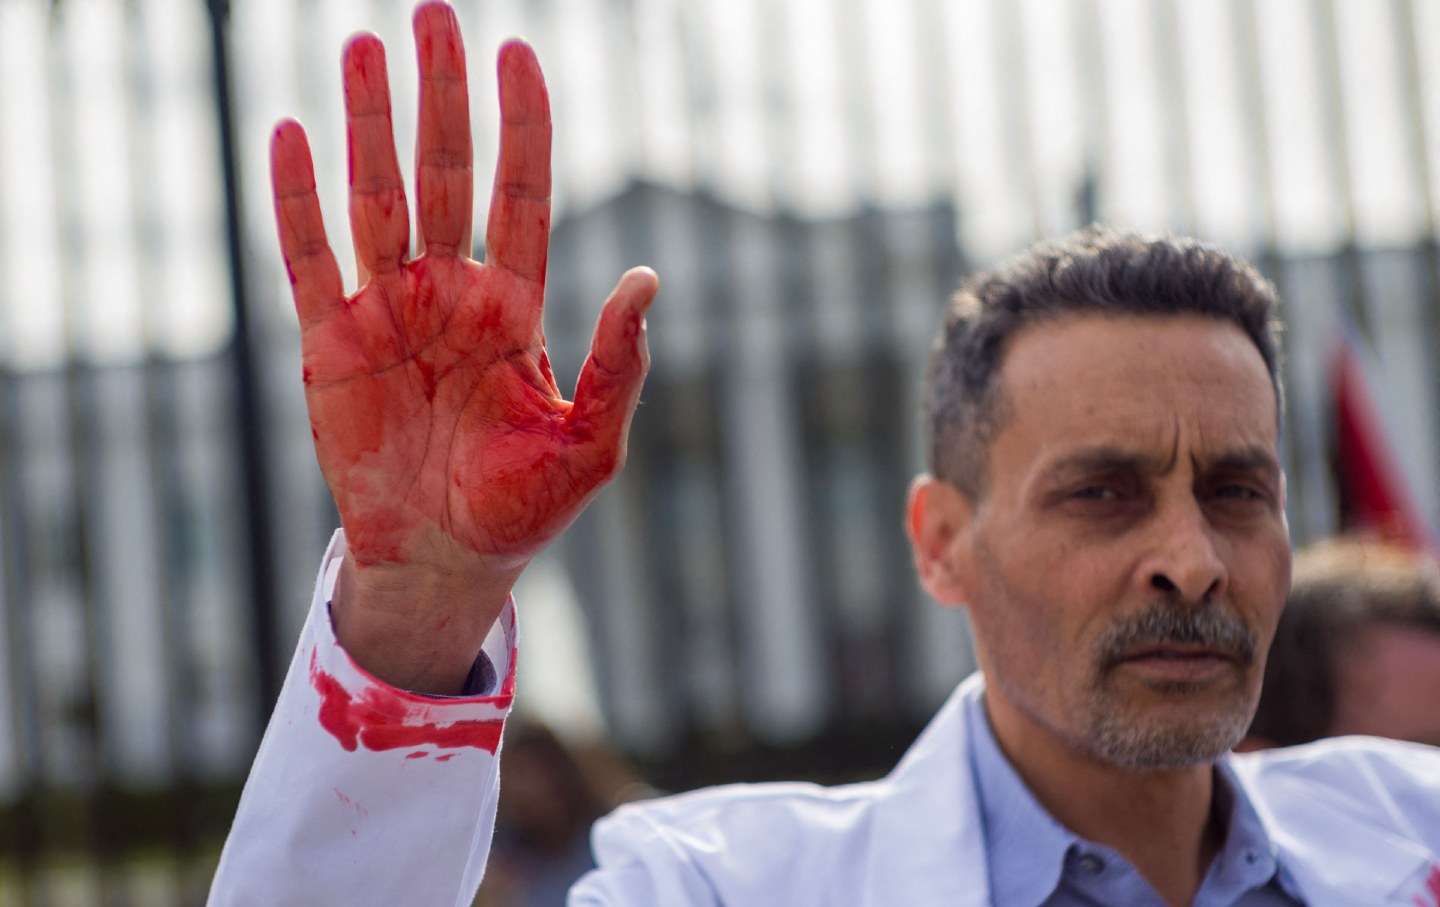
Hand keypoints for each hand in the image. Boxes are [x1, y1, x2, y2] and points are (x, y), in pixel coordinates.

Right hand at [269, 2, 656, 692]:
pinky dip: (299, 202)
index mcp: (515, 308)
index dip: (522, 127)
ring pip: (376, 198)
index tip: (520, 53)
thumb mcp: (589, 446)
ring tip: (362, 47)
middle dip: (441, 97)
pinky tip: (294, 136)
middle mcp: (450, 293)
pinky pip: (310, 261)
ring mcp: (388, 312)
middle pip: (446, 175)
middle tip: (433, 16)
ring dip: (367, 125)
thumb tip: (648, 277)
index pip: (520, 196)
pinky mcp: (330, 345)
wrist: (445, 561)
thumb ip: (617, 366)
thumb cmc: (525, 509)